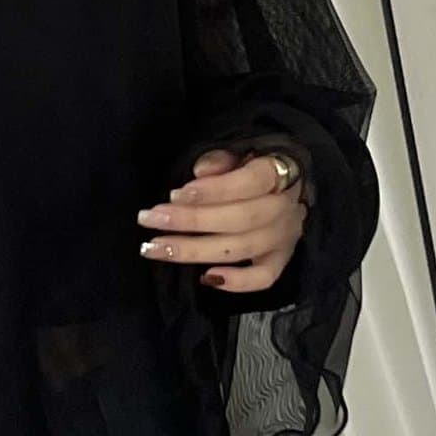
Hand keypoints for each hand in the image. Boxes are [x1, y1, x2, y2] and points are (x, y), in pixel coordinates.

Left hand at [138, 144, 307, 292]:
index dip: (213, 190)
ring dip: (195, 251)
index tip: (175, 194)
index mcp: (279, 173)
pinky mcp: (280, 260)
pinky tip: (206, 277)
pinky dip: (237, 283)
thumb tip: (201, 171)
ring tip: (156, 248)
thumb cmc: (252, 169)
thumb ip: (221, 159)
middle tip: (151, 219)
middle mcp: (284, 208)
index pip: (251, 182)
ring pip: (241, 249)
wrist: (285, 189)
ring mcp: (284, 237)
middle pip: (240, 219)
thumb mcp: (239, 153)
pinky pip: (264, 278)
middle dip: (191, 221)